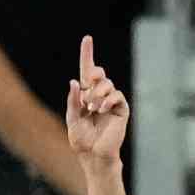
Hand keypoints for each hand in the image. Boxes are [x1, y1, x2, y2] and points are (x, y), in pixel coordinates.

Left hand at [67, 35, 129, 162]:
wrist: (94, 156)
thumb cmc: (82, 141)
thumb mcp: (72, 118)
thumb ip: (73, 100)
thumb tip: (75, 81)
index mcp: (86, 96)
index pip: (87, 71)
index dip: (87, 54)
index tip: (87, 38)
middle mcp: (99, 96)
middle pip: (99, 74)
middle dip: (93, 77)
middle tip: (87, 93)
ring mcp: (111, 102)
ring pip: (108, 84)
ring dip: (98, 93)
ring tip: (92, 108)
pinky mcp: (121, 110)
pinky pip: (117, 96)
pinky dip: (109, 99)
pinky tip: (102, 109)